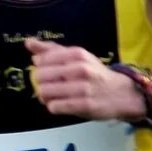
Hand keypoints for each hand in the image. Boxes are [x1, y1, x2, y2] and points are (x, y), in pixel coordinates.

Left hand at [21, 37, 136, 120]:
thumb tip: (29, 43)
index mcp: (77, 54)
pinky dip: (54, 106)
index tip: (49, 72)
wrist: (122, 94)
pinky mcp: (84, 105)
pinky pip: (54, 106)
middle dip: (41, 83)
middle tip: (50, 86)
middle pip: (40, 76)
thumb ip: (52, 50)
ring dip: (46, 96)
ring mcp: (83, 88)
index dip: (40, 68)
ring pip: (44, 92)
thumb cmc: (96, 74)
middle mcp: (81, 69)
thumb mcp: (78, 57)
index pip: (42, 60)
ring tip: (55, 96)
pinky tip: (62, 104)